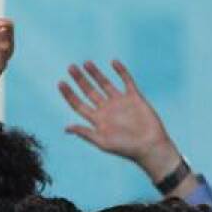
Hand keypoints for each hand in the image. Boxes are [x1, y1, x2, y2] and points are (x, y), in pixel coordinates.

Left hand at [58, 59, 178, 176]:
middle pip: (89, 91)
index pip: (78, 104)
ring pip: (105, 84)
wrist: (150, 146)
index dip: (69, 94)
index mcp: (96, 119)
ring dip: (96, 73)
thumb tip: (66, 128)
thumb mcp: (102, 142)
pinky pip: (127, 81)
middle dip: (80, 79)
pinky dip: (121, 72)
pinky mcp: (135, 98)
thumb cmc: (126, 148)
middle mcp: (106, 109)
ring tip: (86, 63)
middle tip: (70, 67)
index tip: (61, 83)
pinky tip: (114, 62)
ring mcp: (120, 102)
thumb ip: (85, 133)